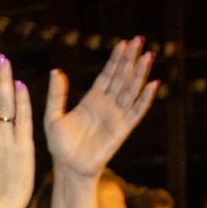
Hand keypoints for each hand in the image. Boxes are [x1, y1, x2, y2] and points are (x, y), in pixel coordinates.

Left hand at [45, 37, 157, 178]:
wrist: (69, 167)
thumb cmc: (60, 145)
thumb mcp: (53, 116)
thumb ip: (56, 95)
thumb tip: (56, 71)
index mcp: (92, 99)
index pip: (107, 74)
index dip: (116, 59)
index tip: (123, 42)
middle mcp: (107, 104)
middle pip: (122, 77)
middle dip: (131, 58)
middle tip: (139, 39)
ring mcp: (116, 116)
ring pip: (131, 89)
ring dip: (140, 73)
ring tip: (148, 55)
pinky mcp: (123, 129)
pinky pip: (136, 111)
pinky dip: (145, 98)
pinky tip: (153, 84)